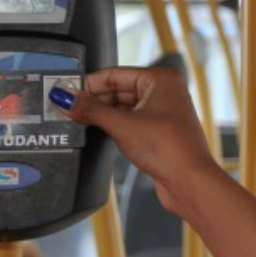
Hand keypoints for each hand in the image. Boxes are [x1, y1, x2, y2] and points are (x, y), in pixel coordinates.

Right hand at [49, 66, 219, 214]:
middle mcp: (164, 92)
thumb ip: (91, 110)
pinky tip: (95, 130)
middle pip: (117, 90)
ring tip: (76, 119)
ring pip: (122, 107)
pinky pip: (129, 121)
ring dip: (101, 114)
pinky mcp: (157, 132)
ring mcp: (162, 112)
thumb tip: (66, 98)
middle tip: (66, 108)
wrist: (190, 182)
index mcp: (161, 79)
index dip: (88, 83)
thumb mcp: (122, 125)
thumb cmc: (171, 150)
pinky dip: (112, 125)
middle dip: (93, 100)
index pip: (114, 74)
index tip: (65, 91)